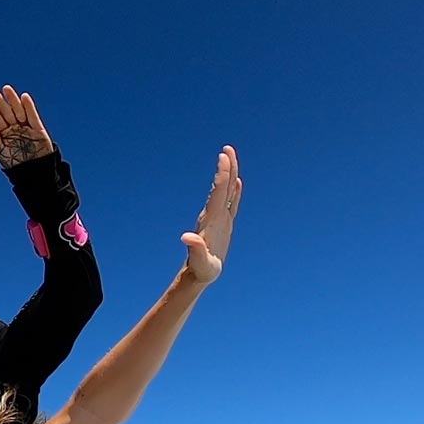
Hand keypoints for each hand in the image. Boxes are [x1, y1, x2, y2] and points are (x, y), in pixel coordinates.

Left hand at [0, 86, 53, 168]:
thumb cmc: (12, 164)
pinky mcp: (38, 129)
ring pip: (18, 111)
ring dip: (13, 100)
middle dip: (0, 102)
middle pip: (6, 112)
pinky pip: (33, 116)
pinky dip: (29, 106)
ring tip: (6, 89)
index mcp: (3, 134)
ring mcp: (26, 128)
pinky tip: (24, 97)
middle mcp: (14, 129)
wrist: (31, 172)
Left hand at [182, 145, 242, 284]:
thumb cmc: (200, 270)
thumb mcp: (200, 261)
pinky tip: (237, 182)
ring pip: (226, 192)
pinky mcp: (224, 225)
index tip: (224, 156)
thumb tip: (186, 237)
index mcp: (210, 220)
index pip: (218, 193)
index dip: (222, 174)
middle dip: (225, 168)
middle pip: (221, 187)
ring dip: (229, 175)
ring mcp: (219, 219)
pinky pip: (231, 204)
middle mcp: (213, 216)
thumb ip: (194, 249)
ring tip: (230, 157)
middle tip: (227, 149)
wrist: (199, 275)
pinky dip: (234, 191)